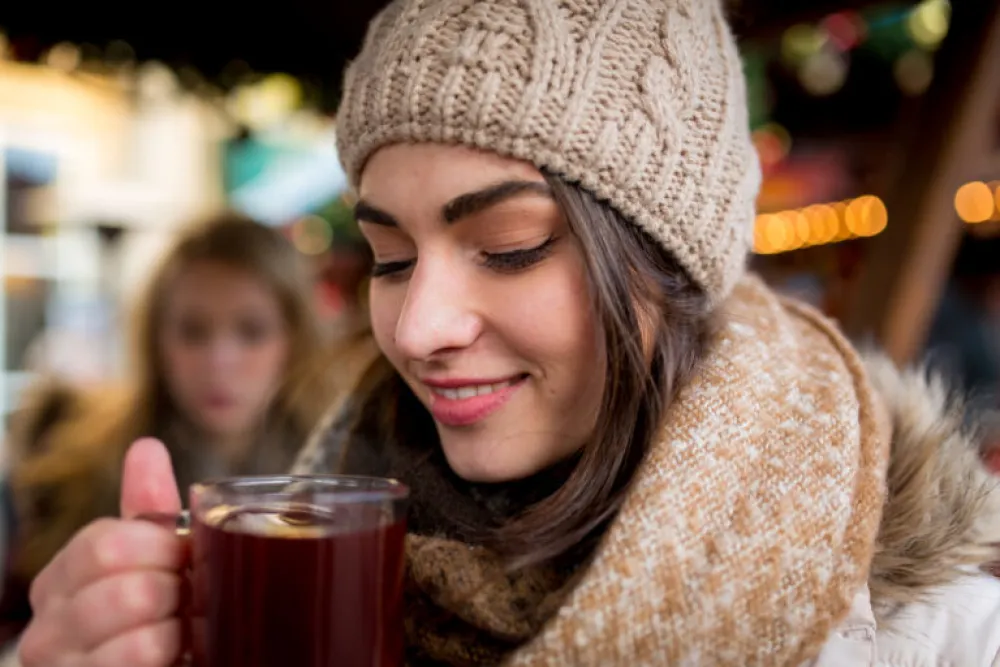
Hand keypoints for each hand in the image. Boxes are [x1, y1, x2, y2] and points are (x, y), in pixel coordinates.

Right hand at [19, 439, 186, 665]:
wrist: (167, 666)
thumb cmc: (156, 623)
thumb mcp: (154, 562)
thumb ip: (147, 512)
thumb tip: (145, 448)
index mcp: (60, 581)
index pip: (103, 544)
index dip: (161, 548)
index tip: (185, 557)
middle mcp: (46, 630)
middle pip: (124, 588)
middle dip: (176, 589)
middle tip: (191, 598)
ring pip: (137, 636)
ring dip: (180, 629)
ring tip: (186, 631)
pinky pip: (137, 664)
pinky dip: (171, 656)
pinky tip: (180, 655)